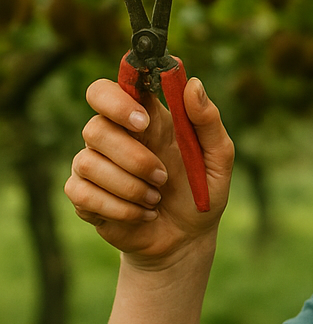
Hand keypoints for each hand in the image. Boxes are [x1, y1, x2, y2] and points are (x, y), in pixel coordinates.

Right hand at [64, 76, 232, 263]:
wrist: (187, 240)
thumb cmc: (201, 193)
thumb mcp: (218, 160)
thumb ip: (208, 122)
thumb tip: (193, 84)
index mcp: (145, 119)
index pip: (111, 89)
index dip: (118, 99)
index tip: (143, 119)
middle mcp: (113, 136)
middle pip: (94, 126)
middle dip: (131, 155)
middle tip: (162, 175)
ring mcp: (93, 165)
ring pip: (88, 162)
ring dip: (131, 187)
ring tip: (156, 199)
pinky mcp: (83, 194)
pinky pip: (83, 193)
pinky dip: (120, 209)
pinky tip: (143, 215)